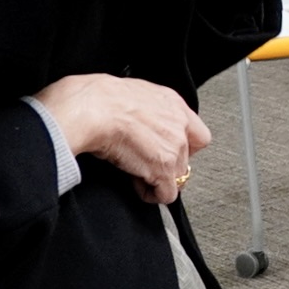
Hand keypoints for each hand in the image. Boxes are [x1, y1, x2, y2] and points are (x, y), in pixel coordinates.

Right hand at [35, 73, 211, 203]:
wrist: (91, 110)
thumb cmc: (98, 99)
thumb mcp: (133, 93)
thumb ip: (148, 109)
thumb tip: (141, 120)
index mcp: (173, 103)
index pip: (197, 134)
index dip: (184, 147)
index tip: (167, 152)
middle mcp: (178, 125)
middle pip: (186, 158)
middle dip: (166, 165)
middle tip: (144, 164)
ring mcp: (174, 148)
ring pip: (177, 176)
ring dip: (157, 179)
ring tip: (134, 173)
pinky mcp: (163, 169)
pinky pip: (167, 194)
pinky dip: (152, 195)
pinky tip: (137, 186)